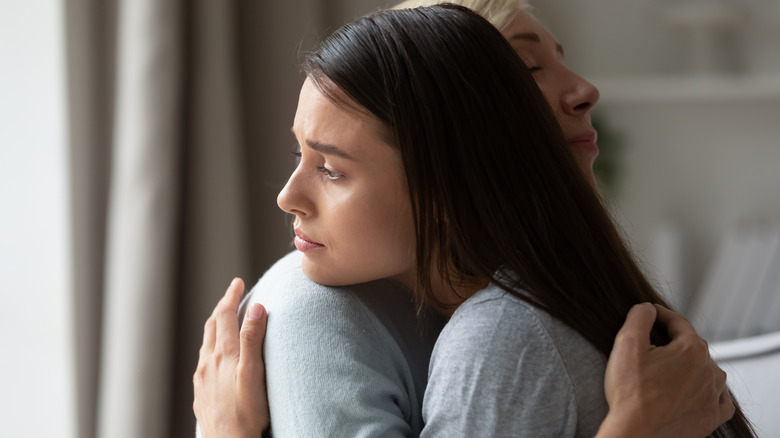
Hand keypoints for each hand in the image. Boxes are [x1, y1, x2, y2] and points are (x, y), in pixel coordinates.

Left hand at [193, 278, 269, 437]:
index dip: (231, 296)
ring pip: (206, 344)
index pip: (224, 316)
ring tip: (226, 319)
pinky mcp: (201, 393)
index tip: (238, 282)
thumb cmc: (246, 414)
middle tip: (233, 294)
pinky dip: (212, 347)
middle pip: (212, 326)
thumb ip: (253, 339)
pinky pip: (204, 361)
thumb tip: (256, 308)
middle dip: (222, 307)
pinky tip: (217, 355)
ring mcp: (202, 379)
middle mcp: (207, 364)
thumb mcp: (254, 373)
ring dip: (216, 326)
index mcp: (222, 355)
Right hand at [597, 303, 734, 437]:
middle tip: (652, 346)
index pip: (678, 323)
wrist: (635, 433)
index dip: (661, 315)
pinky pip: (720, 399)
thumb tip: (648, 308)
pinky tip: (696, 391)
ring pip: (707, 370)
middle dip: (674, 342)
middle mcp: (709, 371)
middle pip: (692, 346)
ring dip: (691, 366)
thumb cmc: (630, 392)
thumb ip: (639, 316)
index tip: (649, 314)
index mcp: (692, 350)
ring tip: (669, 369)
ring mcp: (713, 396)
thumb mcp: (627, 342)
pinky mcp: (711, 417)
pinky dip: (710, 392)